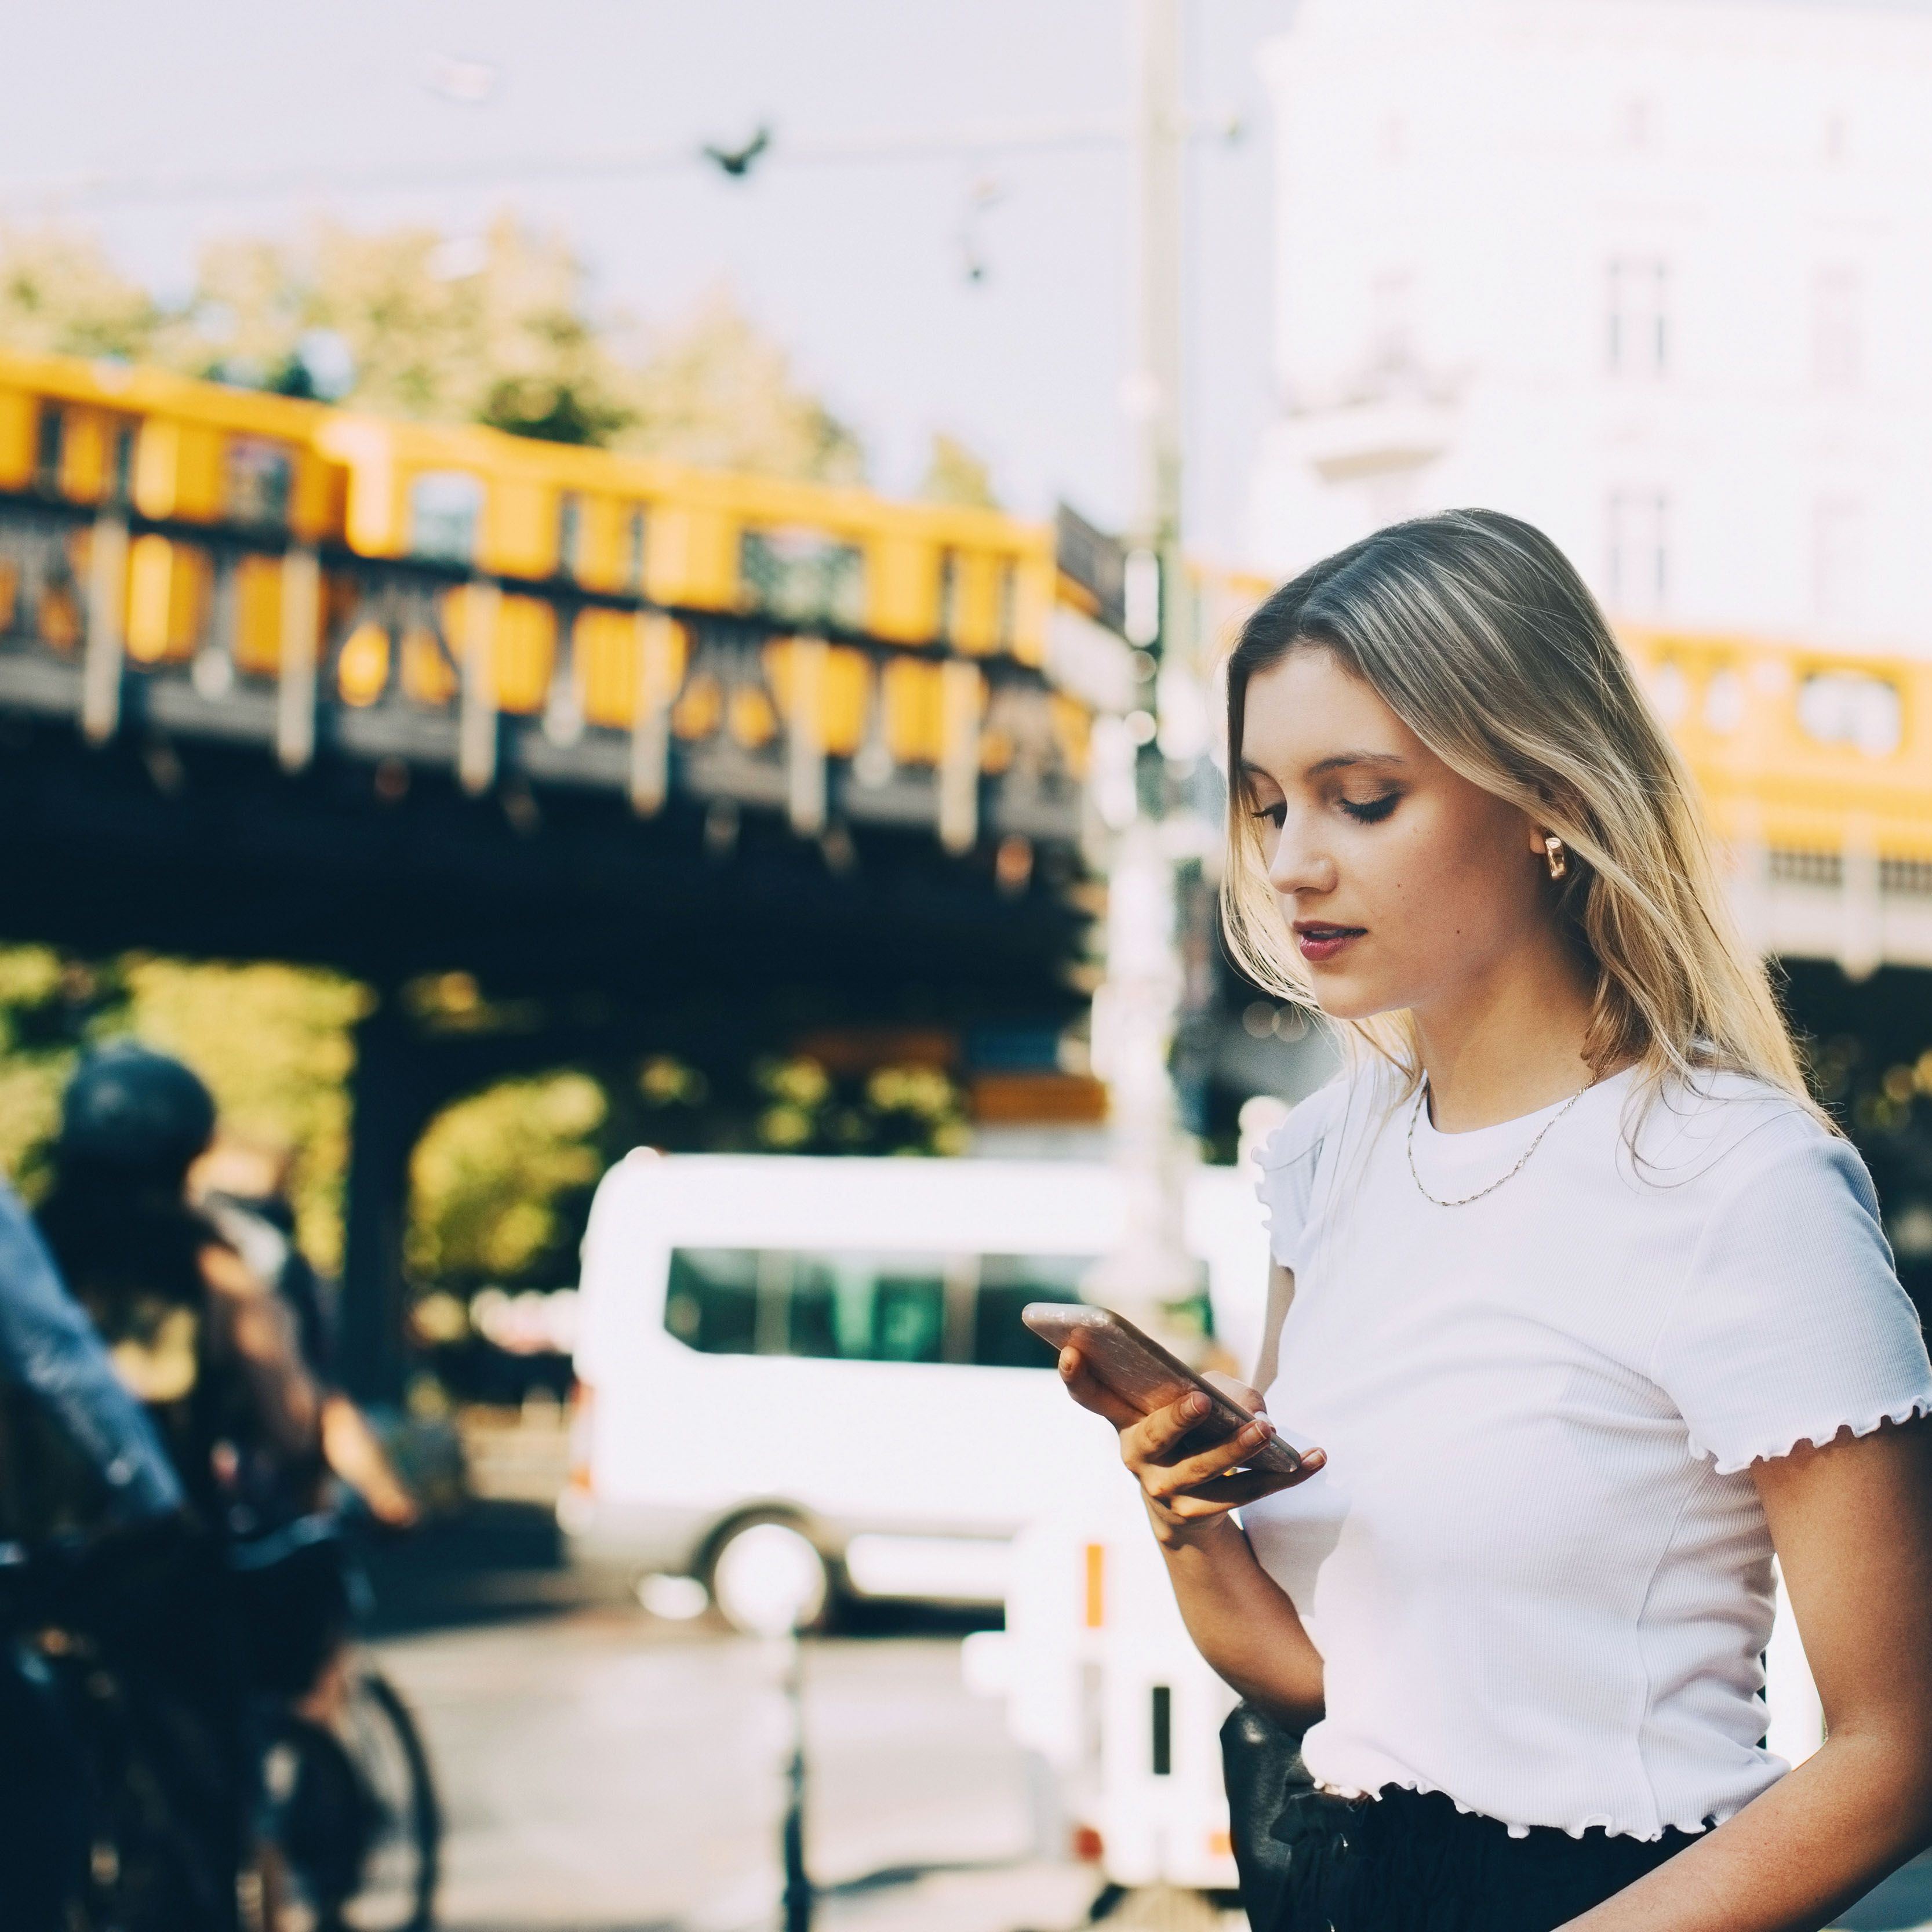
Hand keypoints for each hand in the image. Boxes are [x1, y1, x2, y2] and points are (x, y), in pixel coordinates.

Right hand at [1058, 1342, 1325, 1540]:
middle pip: (1155, 1438)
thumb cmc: (1186, 1434)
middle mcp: (1138, 1458)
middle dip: (1177, 1419)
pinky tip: (1317, 1458)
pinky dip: (1286, 1474)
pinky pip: (1249, 1492)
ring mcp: (1167, 1492)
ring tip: (1265, 1430)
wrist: (1183, 1512)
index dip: (1077, 1375)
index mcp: (1125, 1423)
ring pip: (1205, 1471)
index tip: (1071, 1347)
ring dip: (1237, 1449)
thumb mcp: (1188, 1407)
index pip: (1092, 1397)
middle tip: (1200, 1401)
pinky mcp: (1203, 1515)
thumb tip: (1252, 1411)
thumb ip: (1216, 1392)